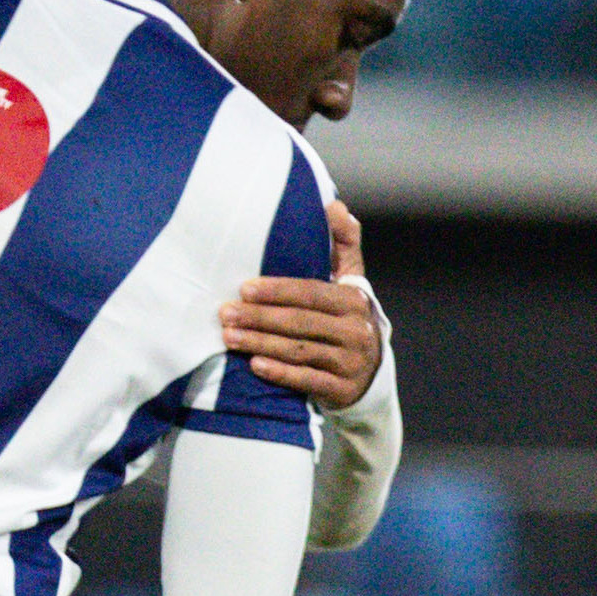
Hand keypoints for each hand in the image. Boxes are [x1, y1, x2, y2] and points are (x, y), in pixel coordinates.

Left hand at [218, 202, 379, 406]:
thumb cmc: (347, 318)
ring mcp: (351, 362)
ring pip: (299, 350)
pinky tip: (254, 365)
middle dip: (259, 318)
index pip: (311, 292)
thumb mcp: (351, 281)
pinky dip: (280, 373)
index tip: (244, 288)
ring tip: (229, 338)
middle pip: (300, 322)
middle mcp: (356, 331)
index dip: (277, 290)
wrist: (370, 372)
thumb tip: (334, 206)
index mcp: (355, 300)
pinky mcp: (342, 390)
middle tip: (226, 314)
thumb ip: (343, 243)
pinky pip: (307, 380)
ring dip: (260, 343)